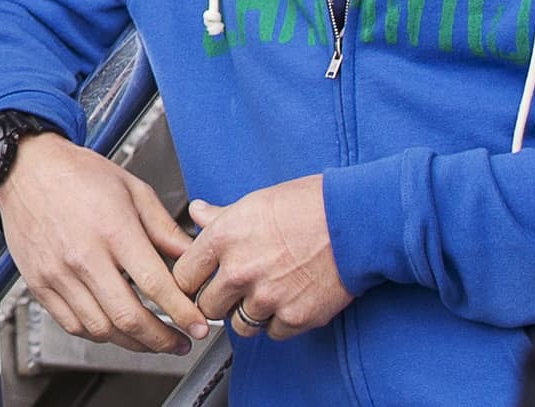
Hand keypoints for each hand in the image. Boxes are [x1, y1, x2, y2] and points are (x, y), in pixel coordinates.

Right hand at [0, 135, 207, 355]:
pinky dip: (98, 335)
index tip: (198, 326)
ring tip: (150, 339)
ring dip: (133, 342)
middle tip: (179, 343)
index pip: (156, 285)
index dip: (184, 313)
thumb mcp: (132, 189)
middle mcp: (83, 255)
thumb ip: (164, 229)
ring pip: (101, 329)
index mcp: (113, 229)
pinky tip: (113, 328)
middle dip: (163, 340)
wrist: (24, 167)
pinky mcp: (39, 282)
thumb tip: (192, 258)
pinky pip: (72, 325)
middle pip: (129, 317)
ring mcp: (57, 272)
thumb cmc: (76, 173)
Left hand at [174, 177, 351, 339]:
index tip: (198, 283)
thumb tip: (198, 213)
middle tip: (230, 294)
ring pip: (239, 326)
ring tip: (264, 296)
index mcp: (222, 239)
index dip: (190, 281)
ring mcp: (266, 298)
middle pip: (207, 307)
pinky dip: (278, 323)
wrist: (350, 222)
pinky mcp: (295, 317)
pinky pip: (273, 333)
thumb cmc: (307, 206)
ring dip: (247, 316)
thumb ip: (220, 216)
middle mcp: (239, 272)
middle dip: (217, 302)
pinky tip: (288, 301)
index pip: (183, 276)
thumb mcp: (253, 202)